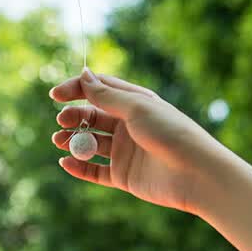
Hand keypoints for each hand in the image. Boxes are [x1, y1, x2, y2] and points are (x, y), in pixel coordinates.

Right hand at [49, 68, 224, 214]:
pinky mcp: (123, 175)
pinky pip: (95, 171)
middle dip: (73, 117)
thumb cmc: (170, 133)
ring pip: (90, 142)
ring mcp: (125, 150)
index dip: (77, 89)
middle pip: (92, 116)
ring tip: (60, 141)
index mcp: (134, 102)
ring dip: (72, 140)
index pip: (99, 89)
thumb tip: (84, 75)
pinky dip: (78, 167)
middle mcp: (128, 124)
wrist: (195, 174)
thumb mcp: (137, 108)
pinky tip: (65, 163)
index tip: (56, 95)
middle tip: (61, 122)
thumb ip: (107, 95)